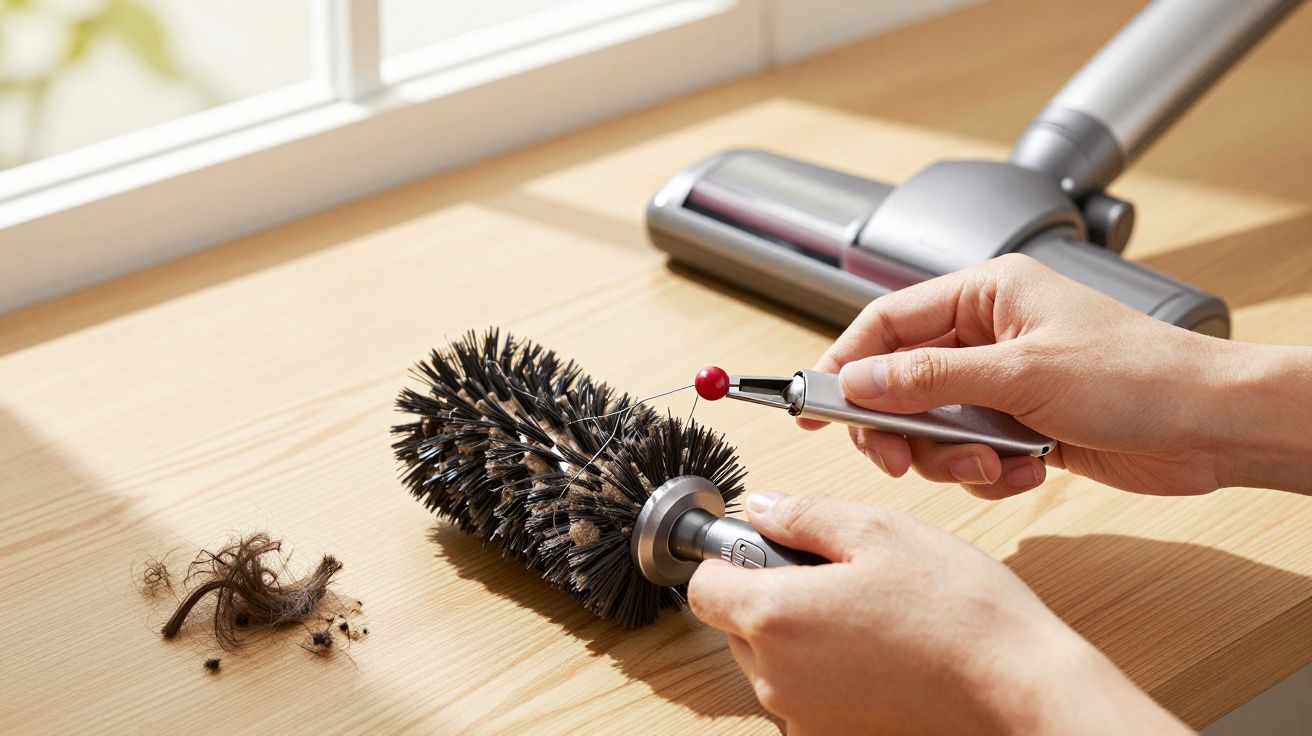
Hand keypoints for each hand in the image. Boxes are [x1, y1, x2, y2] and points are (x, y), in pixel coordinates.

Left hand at [688, 492, 1190, 734]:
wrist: (1017, 684)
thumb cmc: (957, 608)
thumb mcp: (878, 531)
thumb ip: (803, 515)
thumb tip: (761, 508)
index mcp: (776, 617)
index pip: (703, 586)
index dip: (730, 557)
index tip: (766, 544)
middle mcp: (777, 678)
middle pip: (736, 624)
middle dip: (770, 591)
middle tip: (835, 572)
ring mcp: (804, 716)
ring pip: (770, 660)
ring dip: (799, 630)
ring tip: (867, 609)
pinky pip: (804, 692)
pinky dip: (825, 668)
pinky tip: (877, 646)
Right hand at [804, 253, 1311, 496]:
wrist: (1213, 427)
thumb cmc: (1140, 376)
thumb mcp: (1022, 374)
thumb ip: (930, 378)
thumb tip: (860, 380)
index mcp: (986, 294)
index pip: (887, 321)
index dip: (844, 362)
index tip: (811, 403)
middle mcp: (989, 334)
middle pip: (899, 381)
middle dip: (899, 427)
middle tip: (895, 459)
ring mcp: (1003, 383)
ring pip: (932, 427)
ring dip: (952, 458)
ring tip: (994, 466)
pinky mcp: (1020, 426)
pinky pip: (970, 455)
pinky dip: (990, 473)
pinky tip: (1029, 469)